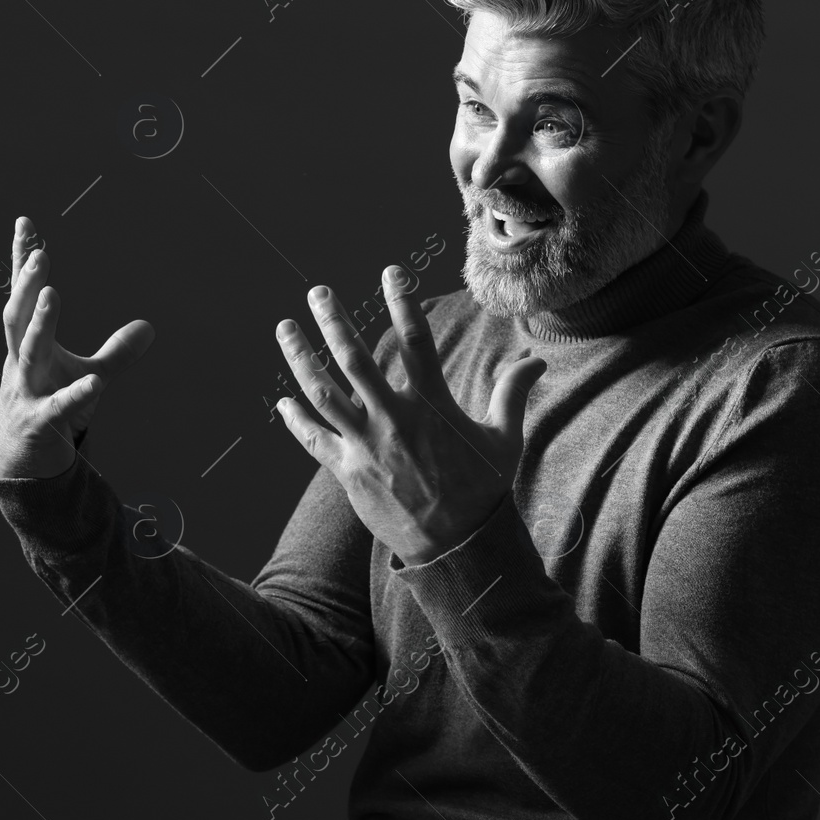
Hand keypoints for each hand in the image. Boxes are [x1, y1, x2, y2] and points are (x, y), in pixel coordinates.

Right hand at [0, 217, 154, 479]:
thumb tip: (150, 327)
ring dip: (40, 324)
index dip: (22, 261)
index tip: (24, 222)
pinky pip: (59, 408)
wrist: (23, 463)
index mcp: (28, 345)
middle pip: (17, 317)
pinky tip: (96, 383)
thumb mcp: (88, 376)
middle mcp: (20, 363)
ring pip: (29, 353)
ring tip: (52, 293)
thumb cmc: (52, 409)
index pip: (23, 296)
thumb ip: (117, 352)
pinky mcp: (39, 424)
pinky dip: (76, 395)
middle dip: (26, 285)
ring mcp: (25, 392)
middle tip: (40, 255)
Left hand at [273, 266, 545, 564]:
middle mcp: (393, 420)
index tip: (392, 271)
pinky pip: (314, 440)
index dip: (404, 302)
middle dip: (333, 321)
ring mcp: (366, 445)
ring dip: (300, 358)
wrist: (457, 548)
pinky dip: (296, 420)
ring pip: (323, 393)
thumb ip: (512, 394)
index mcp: (431, 405)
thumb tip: (537, 360)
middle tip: (317, 291)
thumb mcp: (505, 439)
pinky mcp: (348, 472)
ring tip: (284, 328)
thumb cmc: (482, 490)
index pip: (417, 341)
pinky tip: (282, 401)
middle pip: (354, 359)